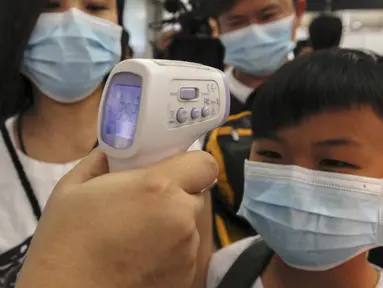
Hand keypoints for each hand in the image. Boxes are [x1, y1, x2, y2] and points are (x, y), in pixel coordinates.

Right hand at [17, 150, 217, 287]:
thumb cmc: (66, 240)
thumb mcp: (73, 189)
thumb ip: (99, 162)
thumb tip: (111, 154)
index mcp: (158, 187)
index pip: (205, 164)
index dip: (191, 164)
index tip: (173, 170)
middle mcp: (182, 217)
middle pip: (198, 195)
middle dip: (180, 194)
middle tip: (150, 203)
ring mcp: (188, 251)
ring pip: (194, 225)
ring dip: (177, 223)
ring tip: (144, 235)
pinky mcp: (188, 277)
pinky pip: (189, 252)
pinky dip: (174, 250)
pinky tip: (145, 257)